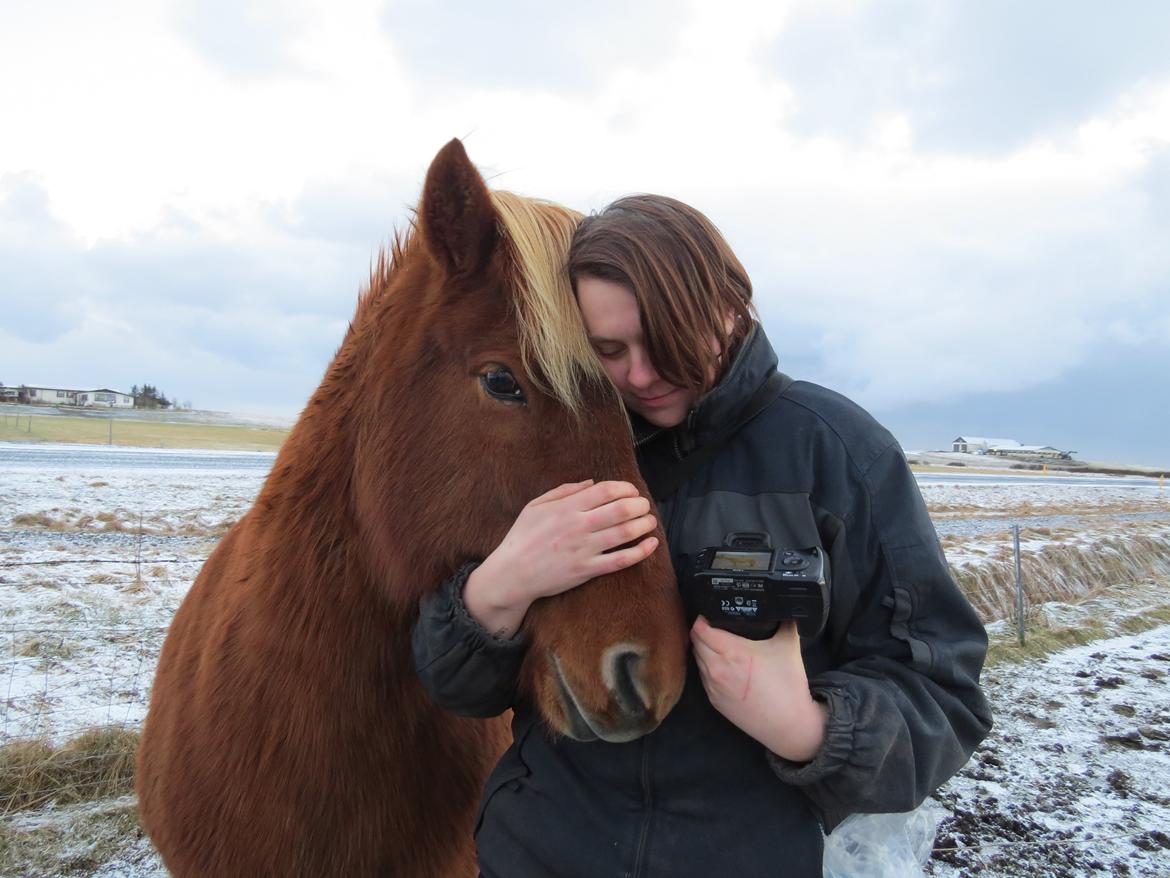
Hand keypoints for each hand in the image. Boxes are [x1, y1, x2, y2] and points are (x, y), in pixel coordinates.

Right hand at [463, 480, 658, 637]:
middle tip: (645, 505)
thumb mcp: (535, 506)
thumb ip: (563, 491)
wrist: (512, 574)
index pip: (605, 491)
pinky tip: (651, 544)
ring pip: (625, 533)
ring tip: (650, 521)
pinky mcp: (587, 570)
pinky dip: (640, 552)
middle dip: (639, 505)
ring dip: (644, 524)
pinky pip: (620, 560)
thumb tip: (591, 483)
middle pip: (620, 509)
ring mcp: (584, 549)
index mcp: (566, 507)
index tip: (632, 491)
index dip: (625, 488)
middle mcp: (578, 526)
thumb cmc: (522, 537)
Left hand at [690, 616, 826, 762]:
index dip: (702, 618)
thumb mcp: (789, 646)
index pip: (700, 629)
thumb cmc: (788, 686)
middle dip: (701, 631)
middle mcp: (716, 669)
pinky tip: (720, 663)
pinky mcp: (714, 701)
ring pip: (697, 659)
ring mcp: (713, 686)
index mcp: (732, 652)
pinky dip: (706, 666)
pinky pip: (702, 676)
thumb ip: (785, 621)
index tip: (710, 612)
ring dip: (702, 648)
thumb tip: (783, 606)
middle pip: (695, 641)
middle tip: (713, 624)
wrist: (788, 725)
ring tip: (716, 642)